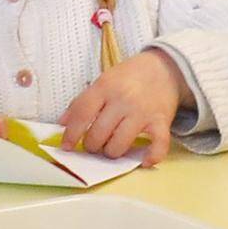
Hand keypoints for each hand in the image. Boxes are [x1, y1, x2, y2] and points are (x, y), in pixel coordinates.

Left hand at [51, 52, 191, 159]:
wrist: (164, 68)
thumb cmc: (129, 77)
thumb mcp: (102, 81)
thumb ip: (82, 101)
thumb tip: (62, 123)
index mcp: (105, 87)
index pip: (82, 114)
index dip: (71, 134)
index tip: (66, 146)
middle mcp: (123, 100)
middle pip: (98, 134)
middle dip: (92, 145)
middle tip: (95, 144)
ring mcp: (142, 112)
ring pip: (119, 145)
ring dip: (112, 152)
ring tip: (112, 147)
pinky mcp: (161, 122)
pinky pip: (157, 145)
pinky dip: (150, 157)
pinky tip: (143, 160)